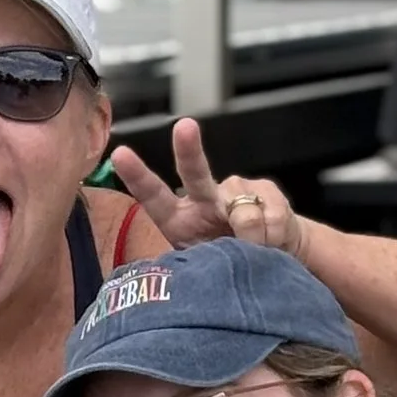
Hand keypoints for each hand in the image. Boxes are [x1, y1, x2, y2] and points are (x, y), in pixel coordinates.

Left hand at [107, 124, 304, 257]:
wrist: (276, 258)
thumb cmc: (231, 264)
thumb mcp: (211, 269)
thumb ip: (216, 254)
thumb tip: (241, 230)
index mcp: (178, 219)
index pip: (153, 196)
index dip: (137, 176)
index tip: (120, 154)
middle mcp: (203, 197)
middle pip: (194, 172)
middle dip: (188, 149)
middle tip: (185, 127)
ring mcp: (235, 191)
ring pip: (242, 209)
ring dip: (251, 237)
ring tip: (255, 251)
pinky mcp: (266, 190)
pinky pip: (270, 216)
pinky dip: (272, 237)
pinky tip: (272, 242)